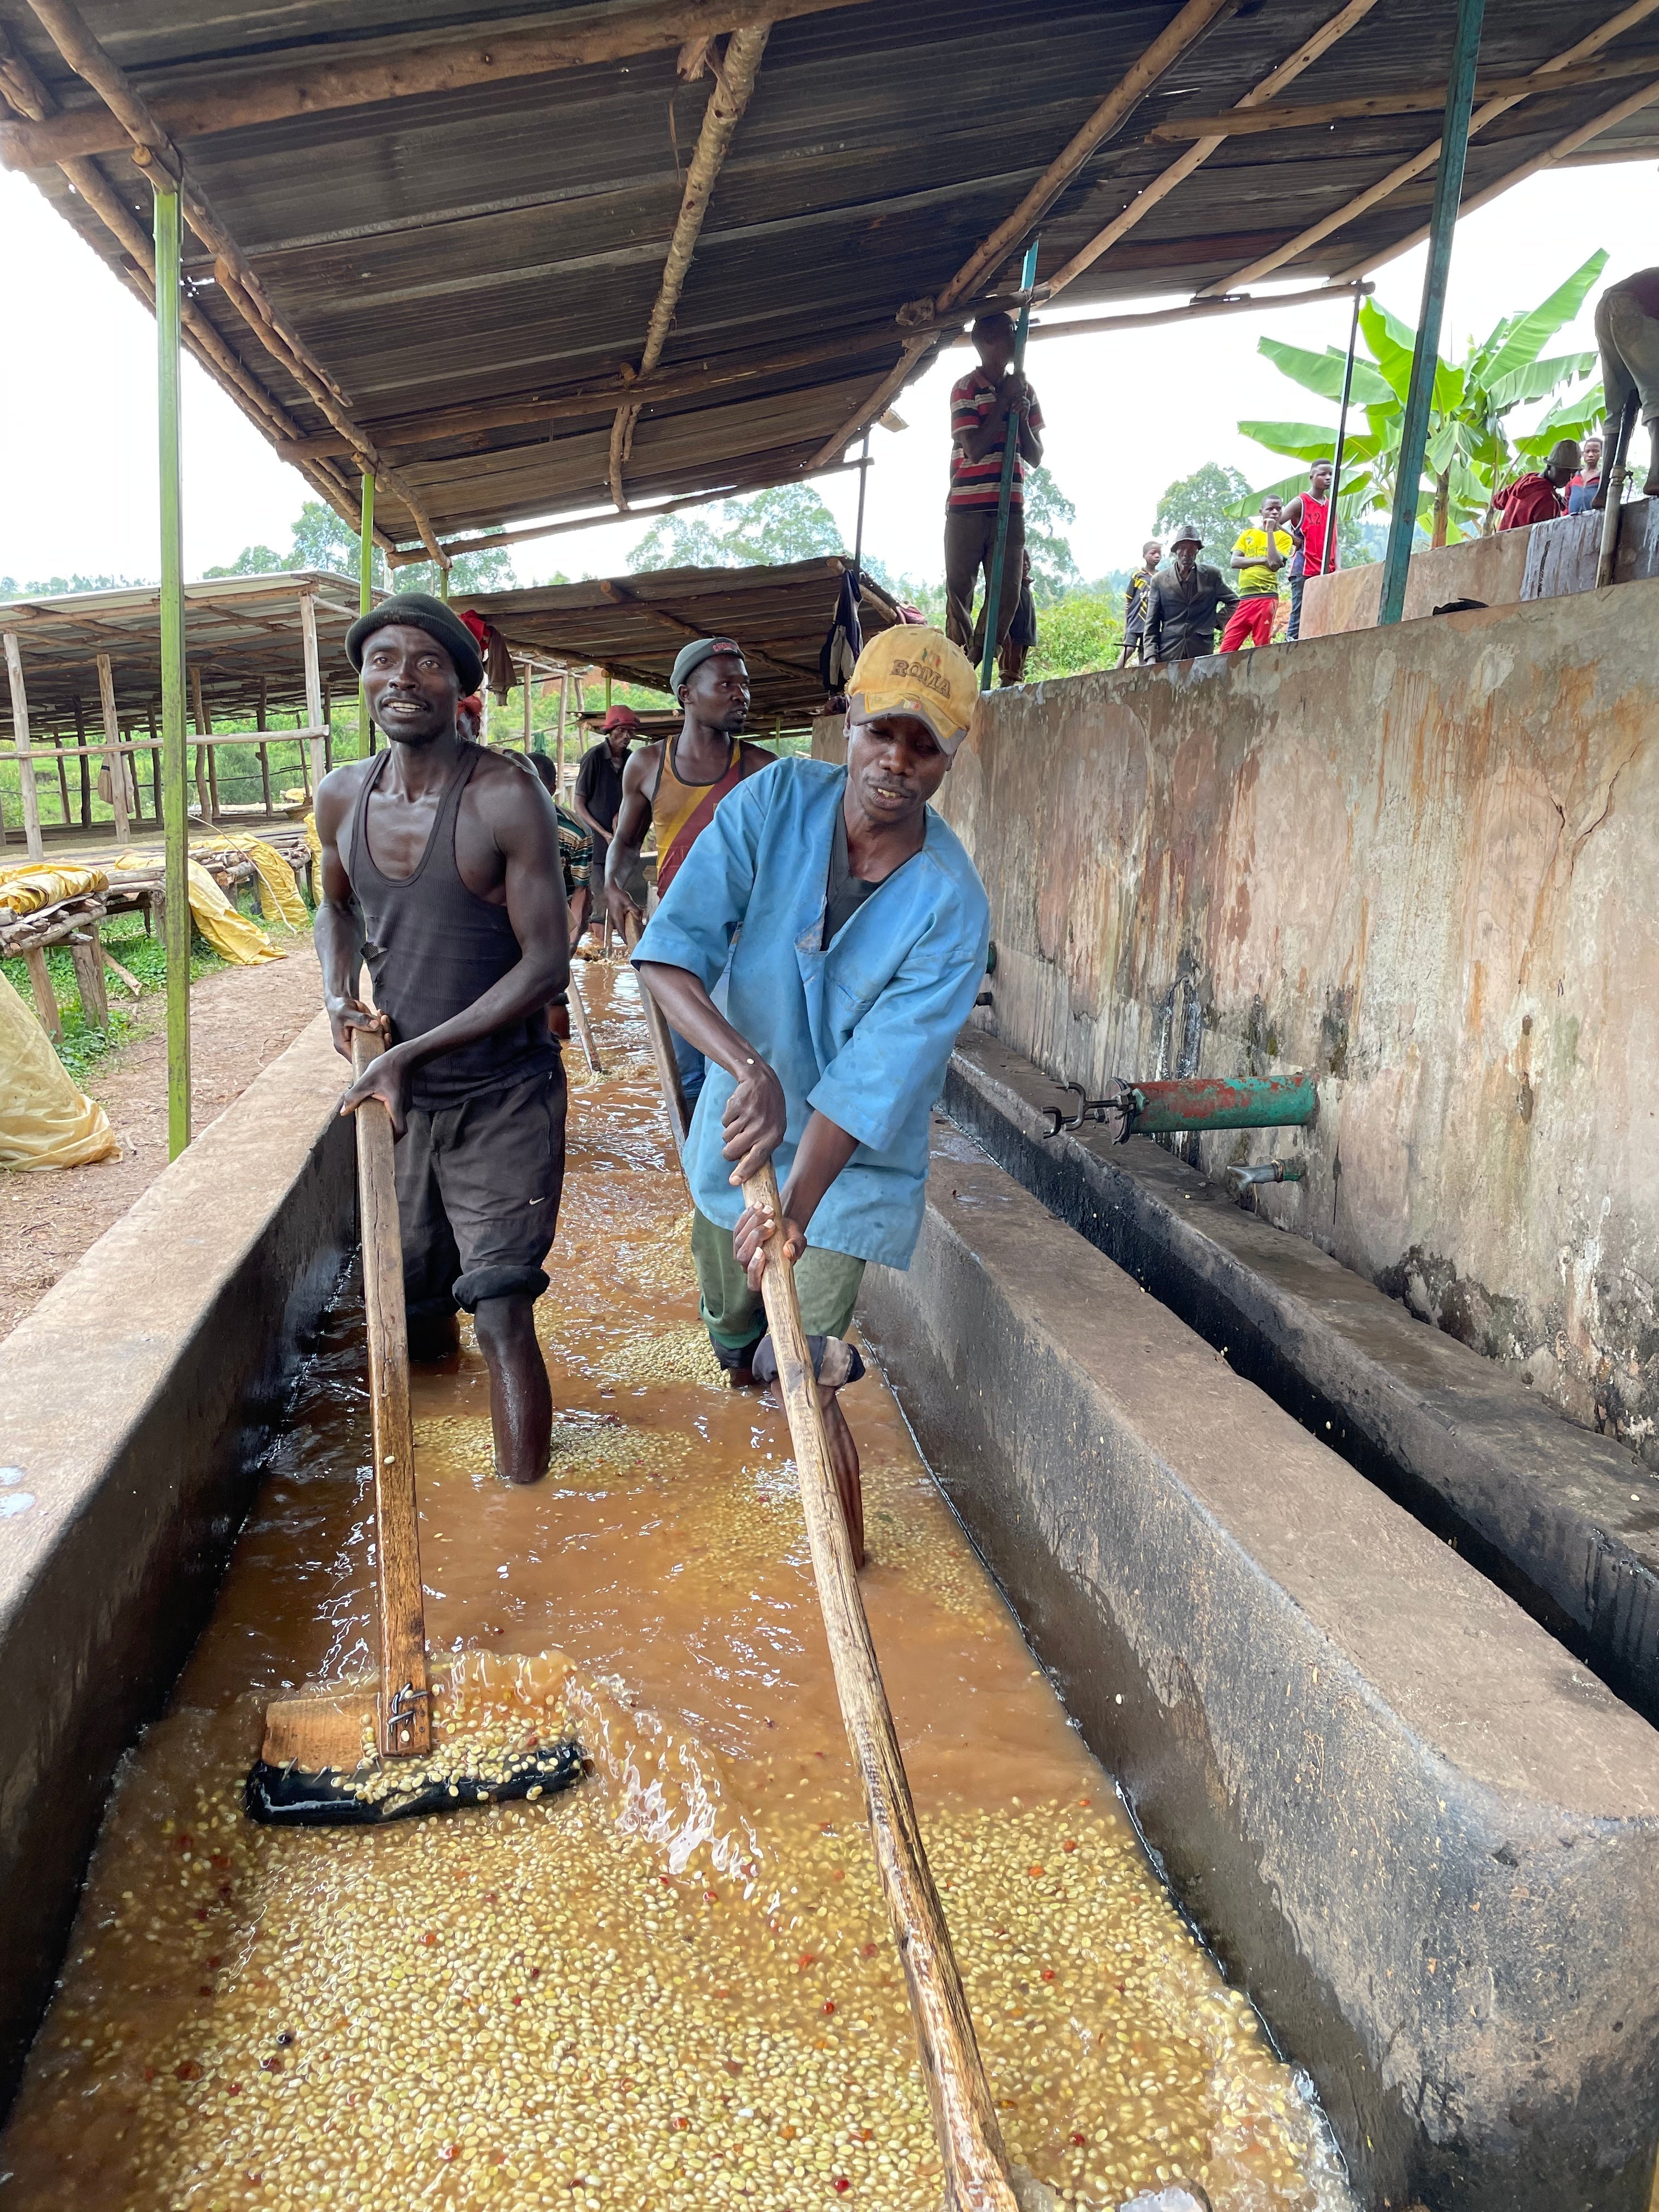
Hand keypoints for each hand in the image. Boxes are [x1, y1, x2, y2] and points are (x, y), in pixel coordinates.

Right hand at [325, 993, 389, 1060]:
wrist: (342, 1002)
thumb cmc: (340, 1009)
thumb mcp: (347, 1014)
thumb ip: (360, 1020)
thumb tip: (375, 1025)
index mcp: (344, 1047)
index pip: (359, 1060)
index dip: (372, 1058)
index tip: (382, 1046)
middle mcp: (355, 1046)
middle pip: (373, 1053)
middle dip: (383, 1044)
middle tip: (386, 1033)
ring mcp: (364, 1040)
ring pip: (380, 1043)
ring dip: (385, 1031)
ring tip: (384, 1018)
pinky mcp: (370, 1033)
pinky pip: (381, 1032)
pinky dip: (384, 1024)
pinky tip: (381, 1014)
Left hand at [339, 1041, 412, 1138]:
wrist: (404, 1056)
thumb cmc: (386, 1066)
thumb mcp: (366, 1080)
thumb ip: (354, 1096)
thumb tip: (343, 1112)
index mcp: (395, 1105)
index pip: (400, 1130)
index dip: (392, 1139)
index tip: (381, 1143)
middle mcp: (404, 1107)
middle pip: (397, 1127)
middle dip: (385, 1132)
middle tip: (370, 1135)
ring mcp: (405, 1103)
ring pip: (396, 1118)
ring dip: (385, 1121)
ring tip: (371, 1120)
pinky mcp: (404, 1099)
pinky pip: (396, 1111)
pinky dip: (387, 1114)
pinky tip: (376, 1107)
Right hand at [604, 876, 645, 938]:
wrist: (611, 890)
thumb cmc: (618, 896)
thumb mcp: (629, 902)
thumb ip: (635, 910)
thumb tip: (640, 917)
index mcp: (617, 919)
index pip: (622, 933)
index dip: (627, 940)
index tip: (632, 945)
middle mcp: (615, 921)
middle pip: (623, 932)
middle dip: (629, 937)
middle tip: (637, 941)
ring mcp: (616, 919)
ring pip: (623, 928)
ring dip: (629, 931)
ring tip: (637, 934)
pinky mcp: (617, 916)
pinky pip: (623, 923)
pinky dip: (628, 925)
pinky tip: (635, 924)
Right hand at [721, 1056, 787, 1181]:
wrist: (762, 1080)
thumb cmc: (769, 1110)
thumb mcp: (774, 1128)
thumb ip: (763, 1146)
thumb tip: (745, 1170)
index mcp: (774, 1135)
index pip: (758, 1158)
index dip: (745, 1172)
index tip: (734, 1182)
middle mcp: (763, 1127)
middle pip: (734, 1151)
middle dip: (728, 1152)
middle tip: (731, 1148)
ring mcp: (749, 1115)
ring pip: (727, 1137)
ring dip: (730, 1132)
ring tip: (741, 1121)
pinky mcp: (737, 1105)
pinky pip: (724, 1122)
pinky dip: (728, 1118)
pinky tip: (739, 1110)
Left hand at [733, 1199, 805, 1290]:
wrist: (785, 1226)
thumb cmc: (792, 1239)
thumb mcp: (798, 1242)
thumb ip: (796, 1248)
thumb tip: (789, 1252)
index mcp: (764, 1275)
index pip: (753, 1280)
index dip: (755, 1268)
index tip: (762, 1252)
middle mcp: (749, 1266)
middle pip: (744, 1256)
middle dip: (756, 1237)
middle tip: (773, 1223)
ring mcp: (741, 1252)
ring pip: (739, 1240)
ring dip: (753, 1223)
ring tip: (769, 1210)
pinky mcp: (738, 1237)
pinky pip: (738, 1227)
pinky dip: (748, 1216)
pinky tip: (759, 1206)